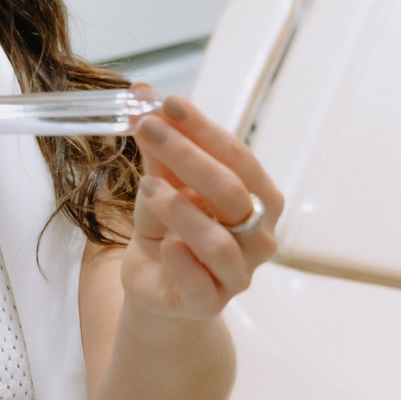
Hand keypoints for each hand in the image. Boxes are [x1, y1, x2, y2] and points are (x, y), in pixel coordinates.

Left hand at [122, 95, 282, 321]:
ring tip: (147, 187)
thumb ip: (159, 150)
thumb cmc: (168, 226)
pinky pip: (201, 283)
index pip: (236, 156)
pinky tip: (164, 245)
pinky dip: (182, 260)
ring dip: (181, 210)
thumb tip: (142, 96)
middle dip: (187, 155)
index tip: (166, 102)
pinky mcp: (209, 303)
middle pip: (231, 191)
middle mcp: (258, 235)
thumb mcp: (162, 183)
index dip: (202, 128)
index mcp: (257, 198)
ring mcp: (238, 272)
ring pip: (219, 241)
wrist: (154, 282)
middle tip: (147, 128)